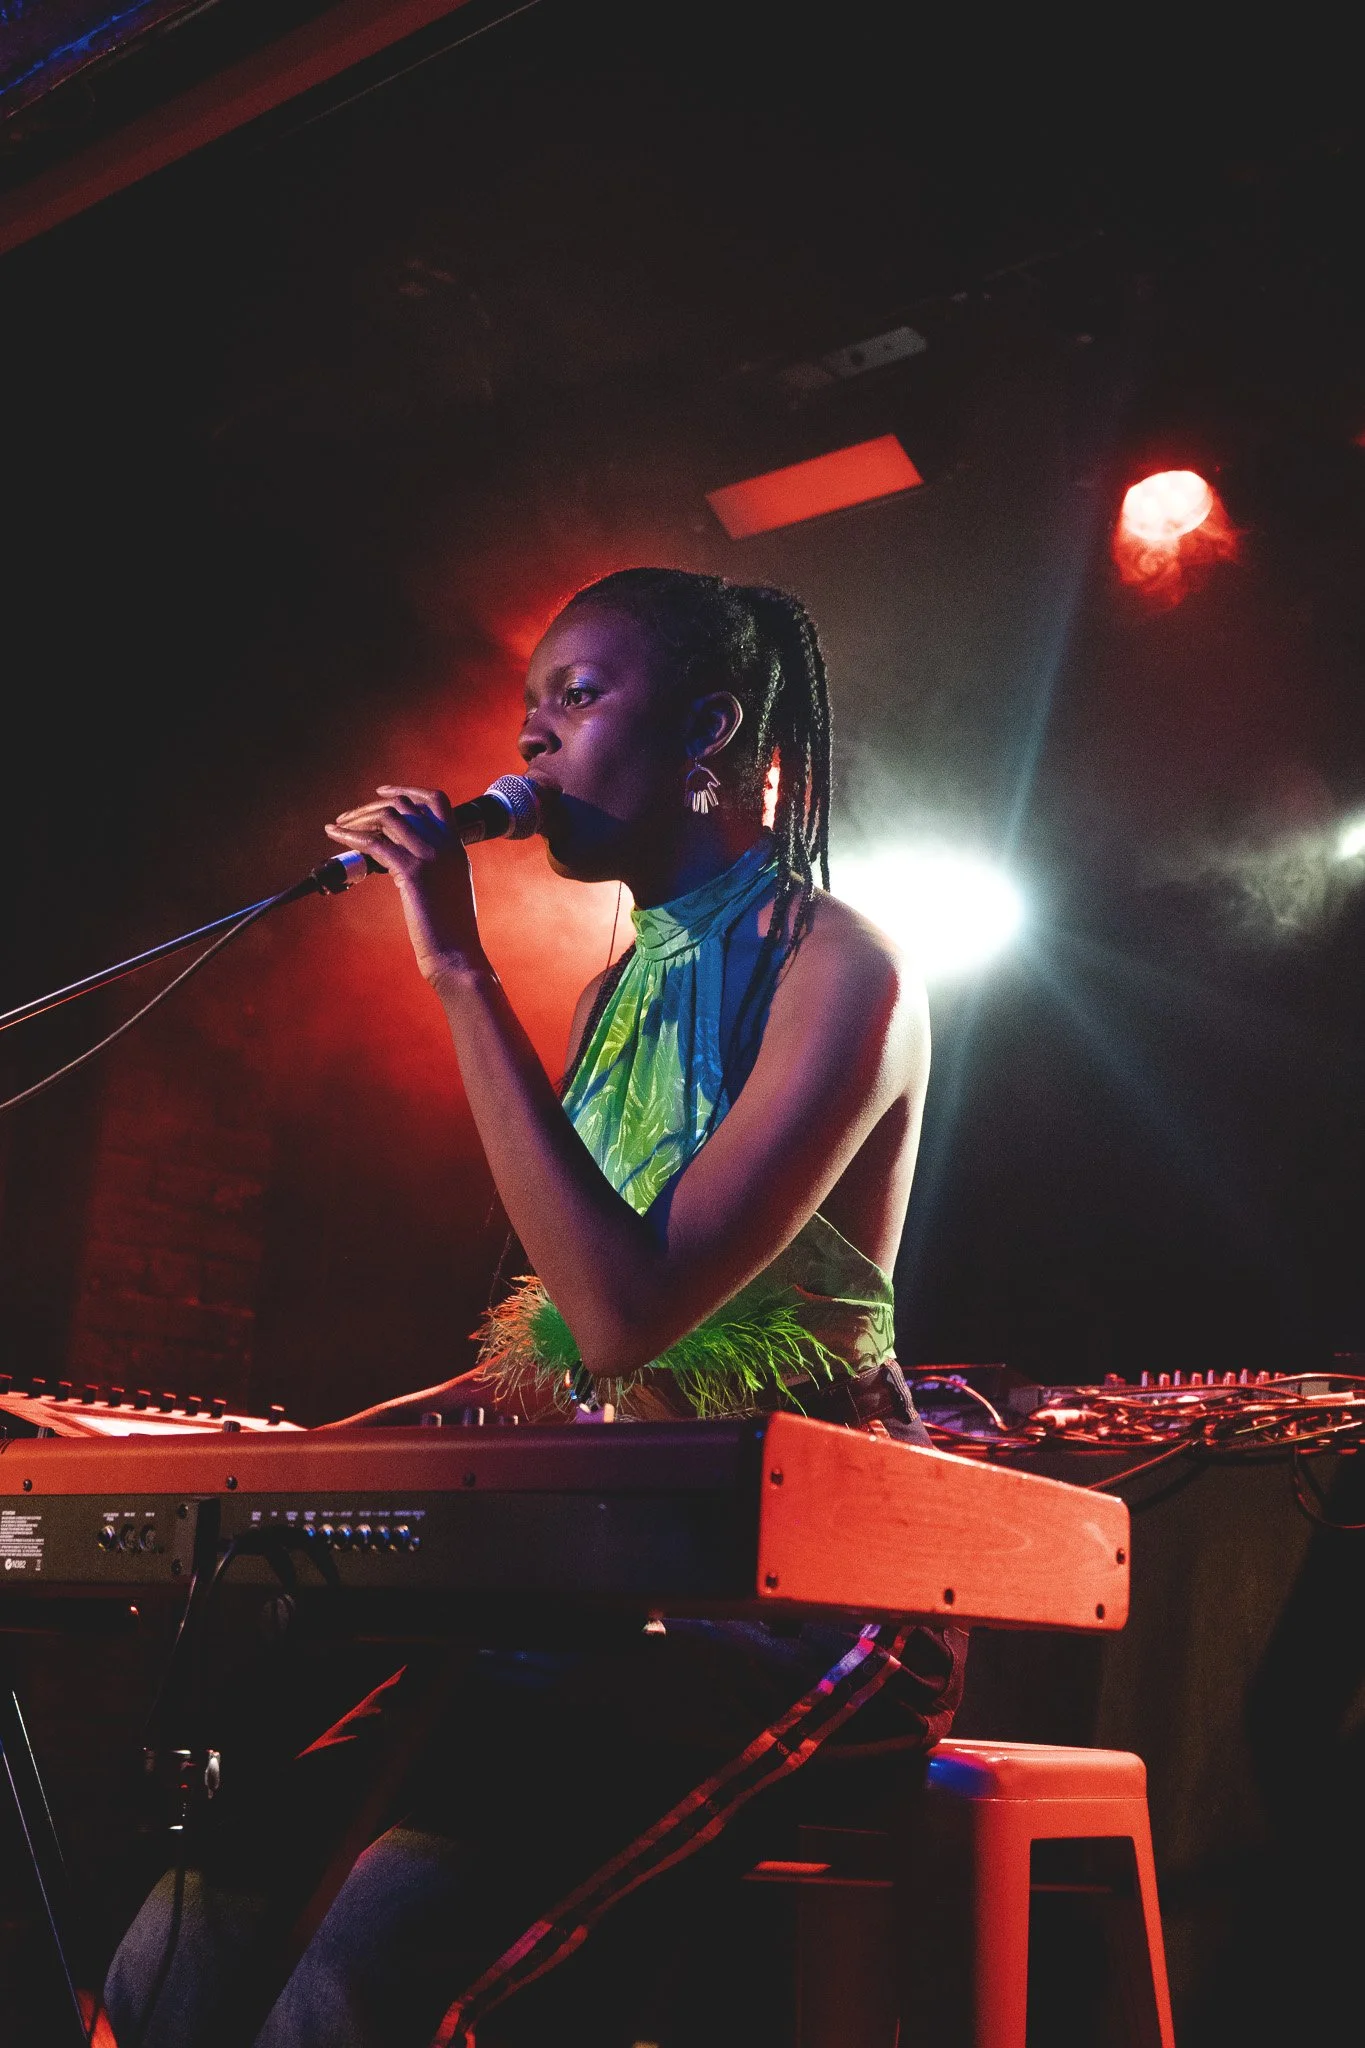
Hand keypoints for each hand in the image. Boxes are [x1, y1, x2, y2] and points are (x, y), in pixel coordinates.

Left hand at [325, 785, 484, 982]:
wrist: (458, 955)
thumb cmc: (450, 931)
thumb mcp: (449, 888)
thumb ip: (435, 866)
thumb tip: (404, 861)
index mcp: (457, 847)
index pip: (435, 801)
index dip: (407, 792)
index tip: (384, 793)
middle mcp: (446, 845)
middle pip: (404, 807)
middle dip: (371, 807)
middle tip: (348, 818)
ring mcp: (431, 857)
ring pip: (388, 818)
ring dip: (358, 818)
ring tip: (338, 826)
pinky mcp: (414, 873)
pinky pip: (375, 844)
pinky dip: (350, 835)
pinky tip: (334, 834)